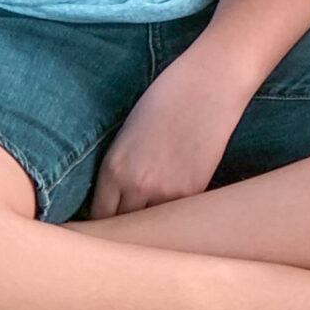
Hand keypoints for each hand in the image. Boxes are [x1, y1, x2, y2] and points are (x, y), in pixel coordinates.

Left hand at [89, 52, 247, 217]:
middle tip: (133, 223)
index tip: (109, 223)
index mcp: (113, 168)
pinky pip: (179, 213)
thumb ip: (119, 168)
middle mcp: (136, 185)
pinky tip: (180, 201)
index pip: (100, 216)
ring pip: (154, 225)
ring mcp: (168, 191)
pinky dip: (177, 212)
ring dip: (153, 222)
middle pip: (124, 226)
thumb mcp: (128, 134)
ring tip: (157, 214)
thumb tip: (119, 198)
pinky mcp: (196, 190)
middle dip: (127, 225)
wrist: (209, 84)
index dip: (103, 223)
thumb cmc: (167, 98)